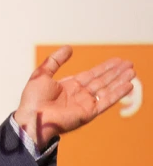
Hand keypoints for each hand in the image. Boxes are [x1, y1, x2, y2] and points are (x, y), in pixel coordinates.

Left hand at [13, 46, 134, 149]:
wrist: (32, 117)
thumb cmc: (33, 99)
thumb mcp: (42, 74)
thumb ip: (55, 60)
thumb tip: (68, 48)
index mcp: (68, 86)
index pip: (91, 75)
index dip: (104, 67)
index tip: (117, 60)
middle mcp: (78, 95)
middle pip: (101, 81)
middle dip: (115, 72)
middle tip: (129, 63)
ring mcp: (84, 104)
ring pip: (106, 89)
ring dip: (119, 80)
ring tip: (132, 72)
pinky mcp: (88, 113)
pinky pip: (105, 102)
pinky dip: (117, 94)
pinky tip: (128, 86)